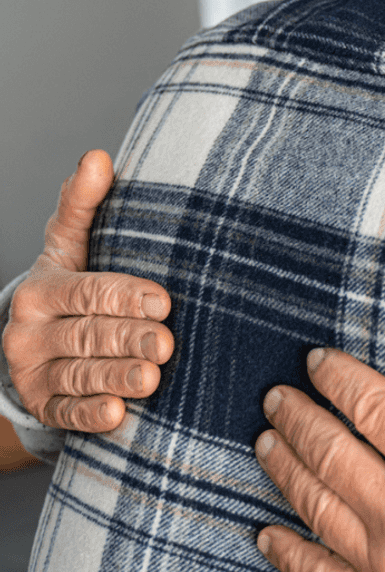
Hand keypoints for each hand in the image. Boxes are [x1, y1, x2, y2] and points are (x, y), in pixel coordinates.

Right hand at [2, 150, 172, 431]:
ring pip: (81, 374)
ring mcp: (34, 373)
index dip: (126, 296)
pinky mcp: (44, 407)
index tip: (164, 301)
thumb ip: (82, 206)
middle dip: (130, 339)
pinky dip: (91, 415)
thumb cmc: (70, 290)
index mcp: (43, 289)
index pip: (89, 291)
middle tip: (166, 344)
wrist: (37, 347)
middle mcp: (30, 331)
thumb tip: (99, 156)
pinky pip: (68, 413)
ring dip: (116, 377)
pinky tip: (117, 413)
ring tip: (151, 378)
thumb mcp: (70, 247)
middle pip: (89, 334)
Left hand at [256, 320, 384, 571]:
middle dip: (299, 418)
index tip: (318, 361)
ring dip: (285, 468)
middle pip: (331, 453)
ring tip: (267, 442)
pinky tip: (268, 534)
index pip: (375, 408)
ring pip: (315, 506)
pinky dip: (286, 552)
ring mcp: (384, 567)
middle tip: (277, 397)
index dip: (341, 380)